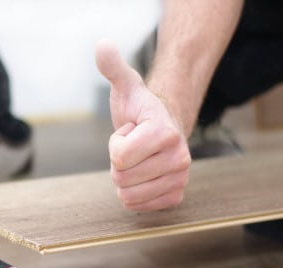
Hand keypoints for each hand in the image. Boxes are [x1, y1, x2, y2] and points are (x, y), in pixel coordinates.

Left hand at [95, 40, 190, 210]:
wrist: (163, 127)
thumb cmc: (139, 109)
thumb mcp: (125, 86)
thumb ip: (113, 67)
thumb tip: (102, 44)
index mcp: (165, 132)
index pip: (118, 157)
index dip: (115, 144)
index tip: (129, 131)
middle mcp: (180, 157)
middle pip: (121, 178)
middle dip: (119, 163)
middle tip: (133, 147)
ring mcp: (181, 178)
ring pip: (128, 196)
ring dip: (126, 178)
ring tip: (138, 159)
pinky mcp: (176, 196)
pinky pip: (140, 208)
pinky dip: (135, 194)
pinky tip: (144, 175)